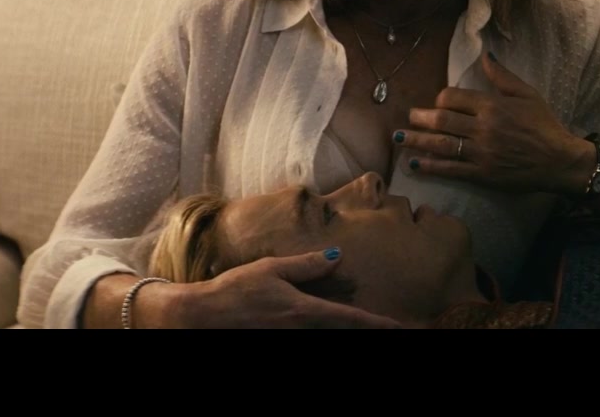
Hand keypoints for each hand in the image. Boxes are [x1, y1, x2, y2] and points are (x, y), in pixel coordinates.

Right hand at [170, 249, 400, 328]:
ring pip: (326, 335)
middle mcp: (300, 330)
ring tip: (365, 324)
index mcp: (304, 311)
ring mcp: (288, 339)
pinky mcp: (277, 340)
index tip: (398, 326)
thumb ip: (306, 265)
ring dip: (343, 327)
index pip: (349, 318)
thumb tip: (337, 257)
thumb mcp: (272, 269)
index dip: (376, 323)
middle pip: (341, 331)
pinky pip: (309, 336)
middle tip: (391, 326)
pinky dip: (323, 327)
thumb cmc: (234, 289)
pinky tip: (329, 322)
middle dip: (364, 328)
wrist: (201, 317)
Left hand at [401, 52, 589, 194]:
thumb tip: (485, 55)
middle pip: (441, 121)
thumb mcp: (528, 94)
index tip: (436, 104)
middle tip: (408, 118)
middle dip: (420, 119)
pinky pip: (450, 169)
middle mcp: (483, 128)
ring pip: (441, 145)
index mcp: (492, 105)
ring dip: (416, 141)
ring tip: (399, 138)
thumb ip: (502, 76)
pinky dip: (430, 166)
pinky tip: (414, 163)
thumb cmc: (544, 125)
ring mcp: (481, 153)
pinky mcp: (482, 174)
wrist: (558, 161)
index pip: (453, 97)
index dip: (440, 100)